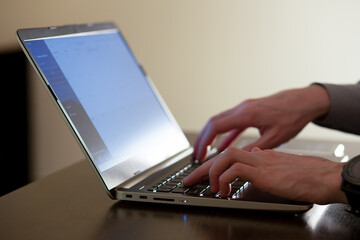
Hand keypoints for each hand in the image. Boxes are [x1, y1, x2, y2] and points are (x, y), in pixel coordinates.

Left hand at [184, 147, 346, 204]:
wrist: (325, 177)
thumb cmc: (307, 176)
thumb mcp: (281, 169)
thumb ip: (265, 165)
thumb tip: (251, 165)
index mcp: (261, 155)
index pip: (230, 155)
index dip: (213, 165)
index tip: (201, 176)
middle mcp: (258, 155)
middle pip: (222, 154)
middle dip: (201, 168)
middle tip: (189, 180)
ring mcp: (261, 161)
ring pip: (226, 157)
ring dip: (212, 173)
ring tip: (210, 188)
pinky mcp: (264, 171)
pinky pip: (236, 169)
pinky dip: (224, 179)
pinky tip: (224, 191)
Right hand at [193, 85, 329, 160]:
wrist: (304, 101)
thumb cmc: (293, 116)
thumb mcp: (275, 137)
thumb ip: (255, 148)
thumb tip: (238, 159)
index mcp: (247, 114)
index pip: (216, 126)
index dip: (205, 141)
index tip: (199, 153)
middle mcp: (243, 108)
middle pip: (213, 122)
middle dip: (202, 139)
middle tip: (196, 154)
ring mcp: (245, 108)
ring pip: (220, 121)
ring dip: (211, 136)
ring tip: (205, 151)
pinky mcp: (249, 111)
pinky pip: (231, 123)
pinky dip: (224, 135)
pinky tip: (222, 146)